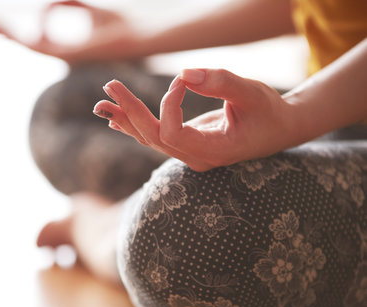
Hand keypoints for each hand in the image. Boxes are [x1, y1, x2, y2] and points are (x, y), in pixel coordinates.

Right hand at [0, 1, 138, 64]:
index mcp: (75, 47)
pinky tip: (12, 28)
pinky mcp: (72, 56)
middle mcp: (70, 54)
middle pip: (34, 45)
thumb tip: (45, 5)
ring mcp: (70, 57)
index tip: (5, 20)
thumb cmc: (122, 22)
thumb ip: (68, 4)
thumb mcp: (89, 9)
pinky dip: (25, 36)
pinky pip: (42, 46)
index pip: (43, 39)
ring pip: (34, 48)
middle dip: (12, 35)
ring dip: (13, 36)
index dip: (23, 30)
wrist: (142, 34)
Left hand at [93, 69, 300, 171]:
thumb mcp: (251, 93)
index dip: (168, 106)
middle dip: (131, 110)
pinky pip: (156, 138)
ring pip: (150, 139)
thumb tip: (184, 73)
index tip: (182, 80)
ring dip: (126, 118)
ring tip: (102, 101)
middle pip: (153, 137)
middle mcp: (197, 158)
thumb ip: (221, 82)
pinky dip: (134, 125)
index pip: (173, 134)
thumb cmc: (269, 111)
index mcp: (214, 151)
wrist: (279, 130)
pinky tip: (114, 117)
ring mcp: (190, 154)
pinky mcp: (186, 145)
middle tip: (110, 85)